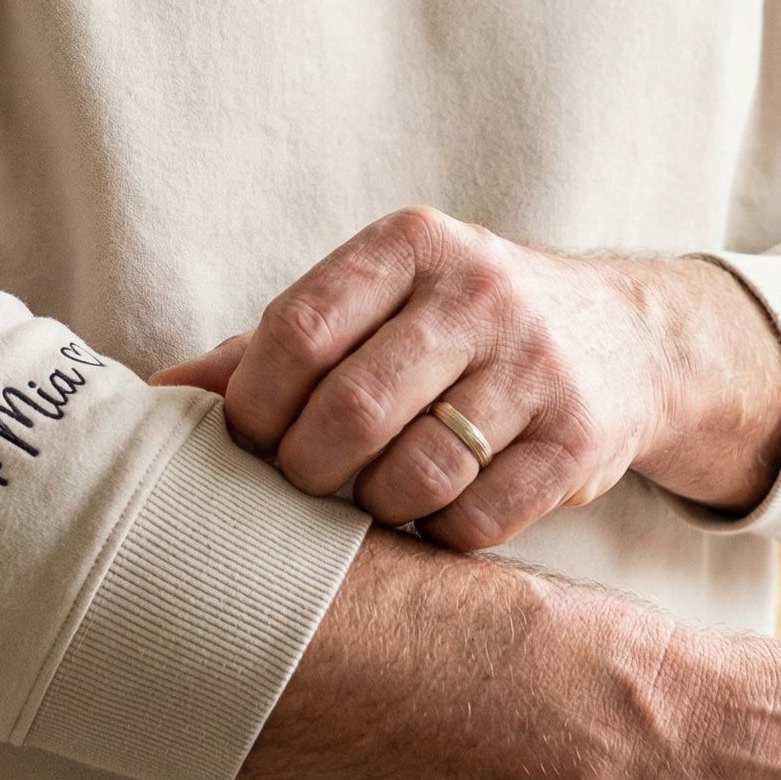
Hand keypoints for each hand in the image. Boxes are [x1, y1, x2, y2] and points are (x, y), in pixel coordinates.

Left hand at [152, 205, 780, 548]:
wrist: (627, 336)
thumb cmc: (458, 326)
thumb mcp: (377, 306)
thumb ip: (270, 347)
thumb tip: (153, 391)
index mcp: (411, 244)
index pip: (297, 330)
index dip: (254, 407)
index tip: (249, 443)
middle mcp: (480, 292)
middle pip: (351, 411)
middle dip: (307, 472)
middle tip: (305, 488)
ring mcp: (537, 365)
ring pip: (416, 473)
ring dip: (374, 508)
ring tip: (371, 499)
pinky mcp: (581, 437)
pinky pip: (478, 518)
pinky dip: (438, 535)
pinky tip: (435, 514)